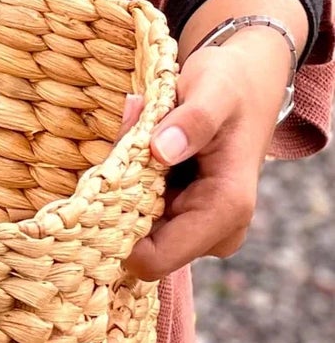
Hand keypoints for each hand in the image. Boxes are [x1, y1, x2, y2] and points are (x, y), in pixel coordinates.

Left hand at [121, 0, 304, 280]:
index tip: (97, 191)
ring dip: (117, 193)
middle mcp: (213, 232)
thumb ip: (194, 119)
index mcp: (226, 210)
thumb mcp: (215, 89)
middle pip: (137, 246)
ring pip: (131, 232)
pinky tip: (135, 153)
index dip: (115, 236)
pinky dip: (123, 189)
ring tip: (134, 142)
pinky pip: (134, 217)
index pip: (155, 259)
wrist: (245, 83)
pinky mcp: (179, 218)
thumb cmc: (231, 84)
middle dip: (114, 205)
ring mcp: (195, 229)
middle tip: (120, 148)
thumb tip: (163, 150)